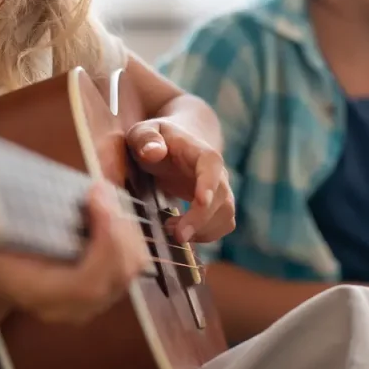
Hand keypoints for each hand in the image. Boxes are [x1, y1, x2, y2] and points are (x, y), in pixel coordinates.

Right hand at [0, 182, 147, 323]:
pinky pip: (130, 262)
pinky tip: (108, 211)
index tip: (94, 193)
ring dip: (125, 227)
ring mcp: (88, 303)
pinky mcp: (103, 289)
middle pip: (118, 274)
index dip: (102, 241)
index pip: (87, 284)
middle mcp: (68, 308)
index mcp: (38, 296)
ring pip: (130, 267)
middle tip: (101, 189)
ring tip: (104, 197)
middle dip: (118, 227)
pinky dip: (126, 233)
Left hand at [125, 118, 234, 243]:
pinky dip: (205, 236)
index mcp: (200, 152)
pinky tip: (181, 235)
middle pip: (222, 197)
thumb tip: (153, 152)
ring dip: (203, 231)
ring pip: (226, 215)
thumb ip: (145, 139)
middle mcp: (217, 173)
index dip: (209, 183)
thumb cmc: (156, 139)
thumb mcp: (143, 132)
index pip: (212, 165)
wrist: (174, 145)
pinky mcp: (217, 207)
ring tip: (172, 233)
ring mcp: (220, 191)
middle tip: (176, 234)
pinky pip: (222, 226)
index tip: (200, 201)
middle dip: (201, 219)